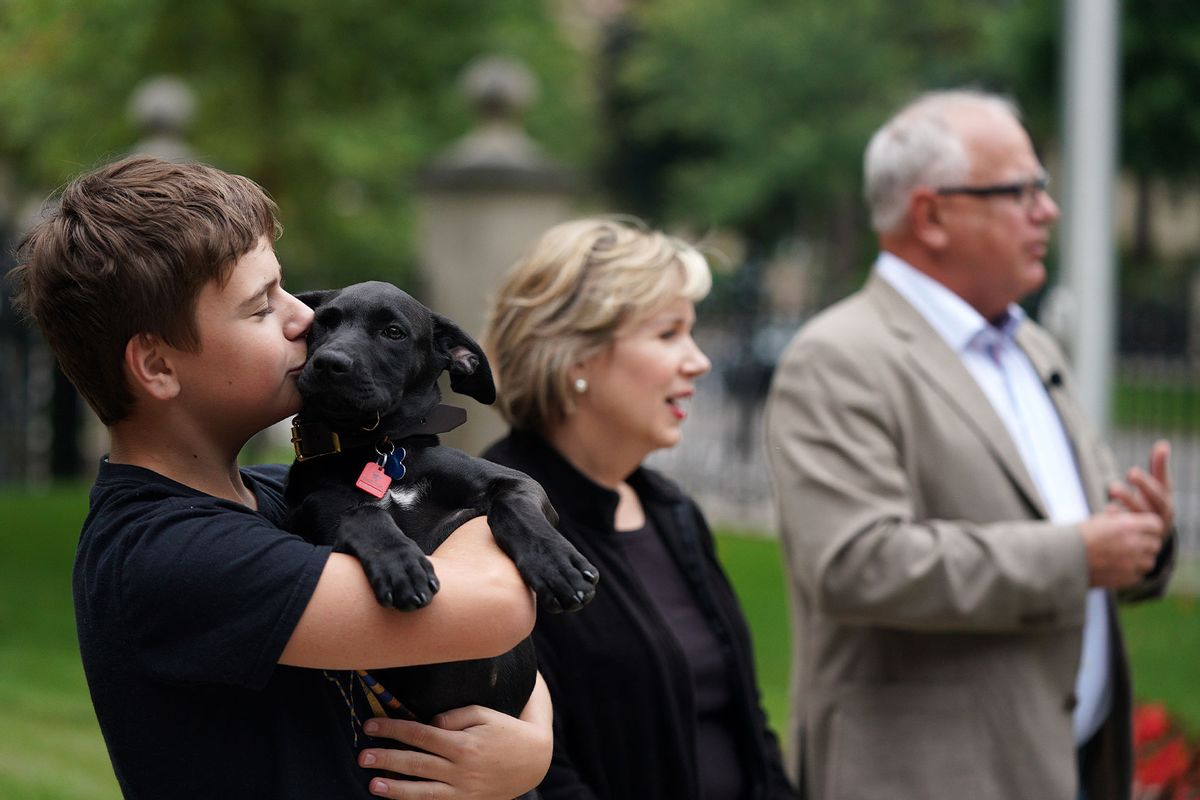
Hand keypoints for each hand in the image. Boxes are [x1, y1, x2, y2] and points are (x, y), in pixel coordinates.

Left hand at [358, 672, 552, 797]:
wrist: (533, 760)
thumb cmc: (506, 730)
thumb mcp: (483, 714)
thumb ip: (453, 717)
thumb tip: (428, 725)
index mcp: (464, 744)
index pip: (420, 734)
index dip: (393, 729)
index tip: (371, 725)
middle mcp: (461, 770)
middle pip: (416, 763)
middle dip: (387, 759)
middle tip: (362, 756)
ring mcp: (463, 790)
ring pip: (423, 792)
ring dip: (395, 789)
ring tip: (373, 784)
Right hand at [1079, 510, 1165, 588]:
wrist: (1063, 558)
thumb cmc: (1077, 536)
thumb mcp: (1099, 520)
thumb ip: (1120, 520)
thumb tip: (1132, 519)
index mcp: (1127, 526)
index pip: (1155, 524)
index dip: (1150, 525)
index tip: (1143, 528)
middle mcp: (1133, 544)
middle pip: (1155, 543)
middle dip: (1147, 542)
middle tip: (1135, 542)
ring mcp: (1131, 563)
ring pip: (1149, 561)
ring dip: (1141, 558)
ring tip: (1127, 556)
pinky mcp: (1126, 578)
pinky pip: (1138, 575)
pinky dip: (1132, 572)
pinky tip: (1119, 567)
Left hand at [1106, 439, 1172, 535]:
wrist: (1155, 531)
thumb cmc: (1154, 501)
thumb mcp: (1160, 486)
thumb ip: (1159, 467)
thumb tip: (1163, 443)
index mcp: (1165, 502)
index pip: (1158, 493)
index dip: (1145, 484)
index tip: (1131, 472)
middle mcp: (1159, 517)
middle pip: (1144, 509)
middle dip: (1130, 497)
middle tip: (1112, 487)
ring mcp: (1148, 531)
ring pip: (1135, 521)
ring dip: (1120, 510)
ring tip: (1106, 499)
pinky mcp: (1138, 540)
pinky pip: (1128, 534)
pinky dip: (1116, 523)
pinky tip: (1104, 514)